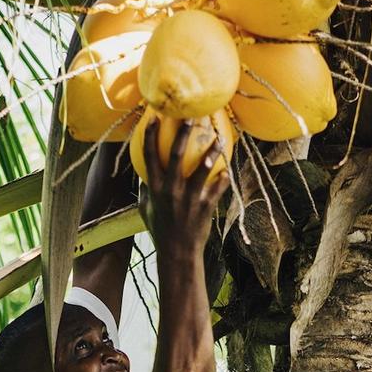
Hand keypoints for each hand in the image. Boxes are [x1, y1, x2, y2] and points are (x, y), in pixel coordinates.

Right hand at [141, 119, 229, 259]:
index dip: (150, 135)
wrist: (178, 252)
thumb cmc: (160, 229)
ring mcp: (189, 197)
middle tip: (191, 118)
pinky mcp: (205, 206)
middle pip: (177, 155)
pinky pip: (217, 188)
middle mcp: (171, 189)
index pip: (150, 156)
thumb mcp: (146, 209)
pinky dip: (223, 178)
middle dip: (184, 134)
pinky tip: (227, 171)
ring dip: (212, 152)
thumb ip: (145, 190)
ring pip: (203, 169)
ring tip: (220, 139)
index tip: (154, 118)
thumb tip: (143, 174)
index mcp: (155, 188)